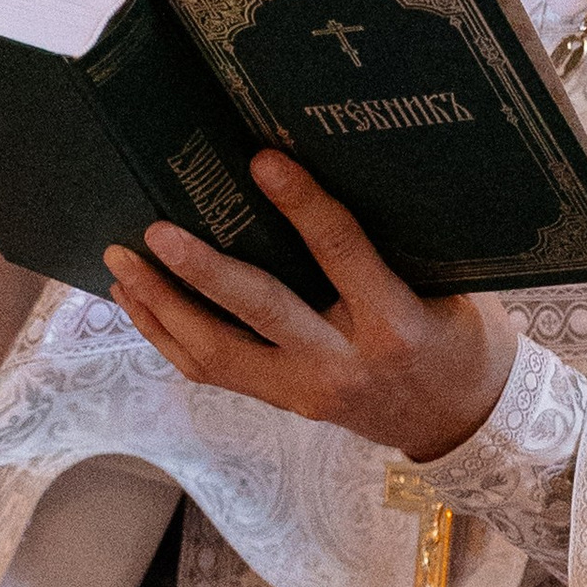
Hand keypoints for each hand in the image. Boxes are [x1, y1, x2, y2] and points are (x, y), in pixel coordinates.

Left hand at [103, 152, 513, 463]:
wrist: (464, 424)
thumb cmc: (463, 341)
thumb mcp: (451, 290)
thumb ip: (398, 247)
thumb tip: (338, 173)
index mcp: (394, 324)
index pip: (341, 254)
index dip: (302, 206)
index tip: (263, 162)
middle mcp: (343, 361)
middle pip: (259, 313)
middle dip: (200, 273)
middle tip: (154, 232)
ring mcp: (306, 390)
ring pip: (217, 353)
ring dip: (163, 306)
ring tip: (121, 262)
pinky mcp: (285, 403)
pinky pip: (214, 371)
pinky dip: (168, 335)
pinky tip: (139, 301)